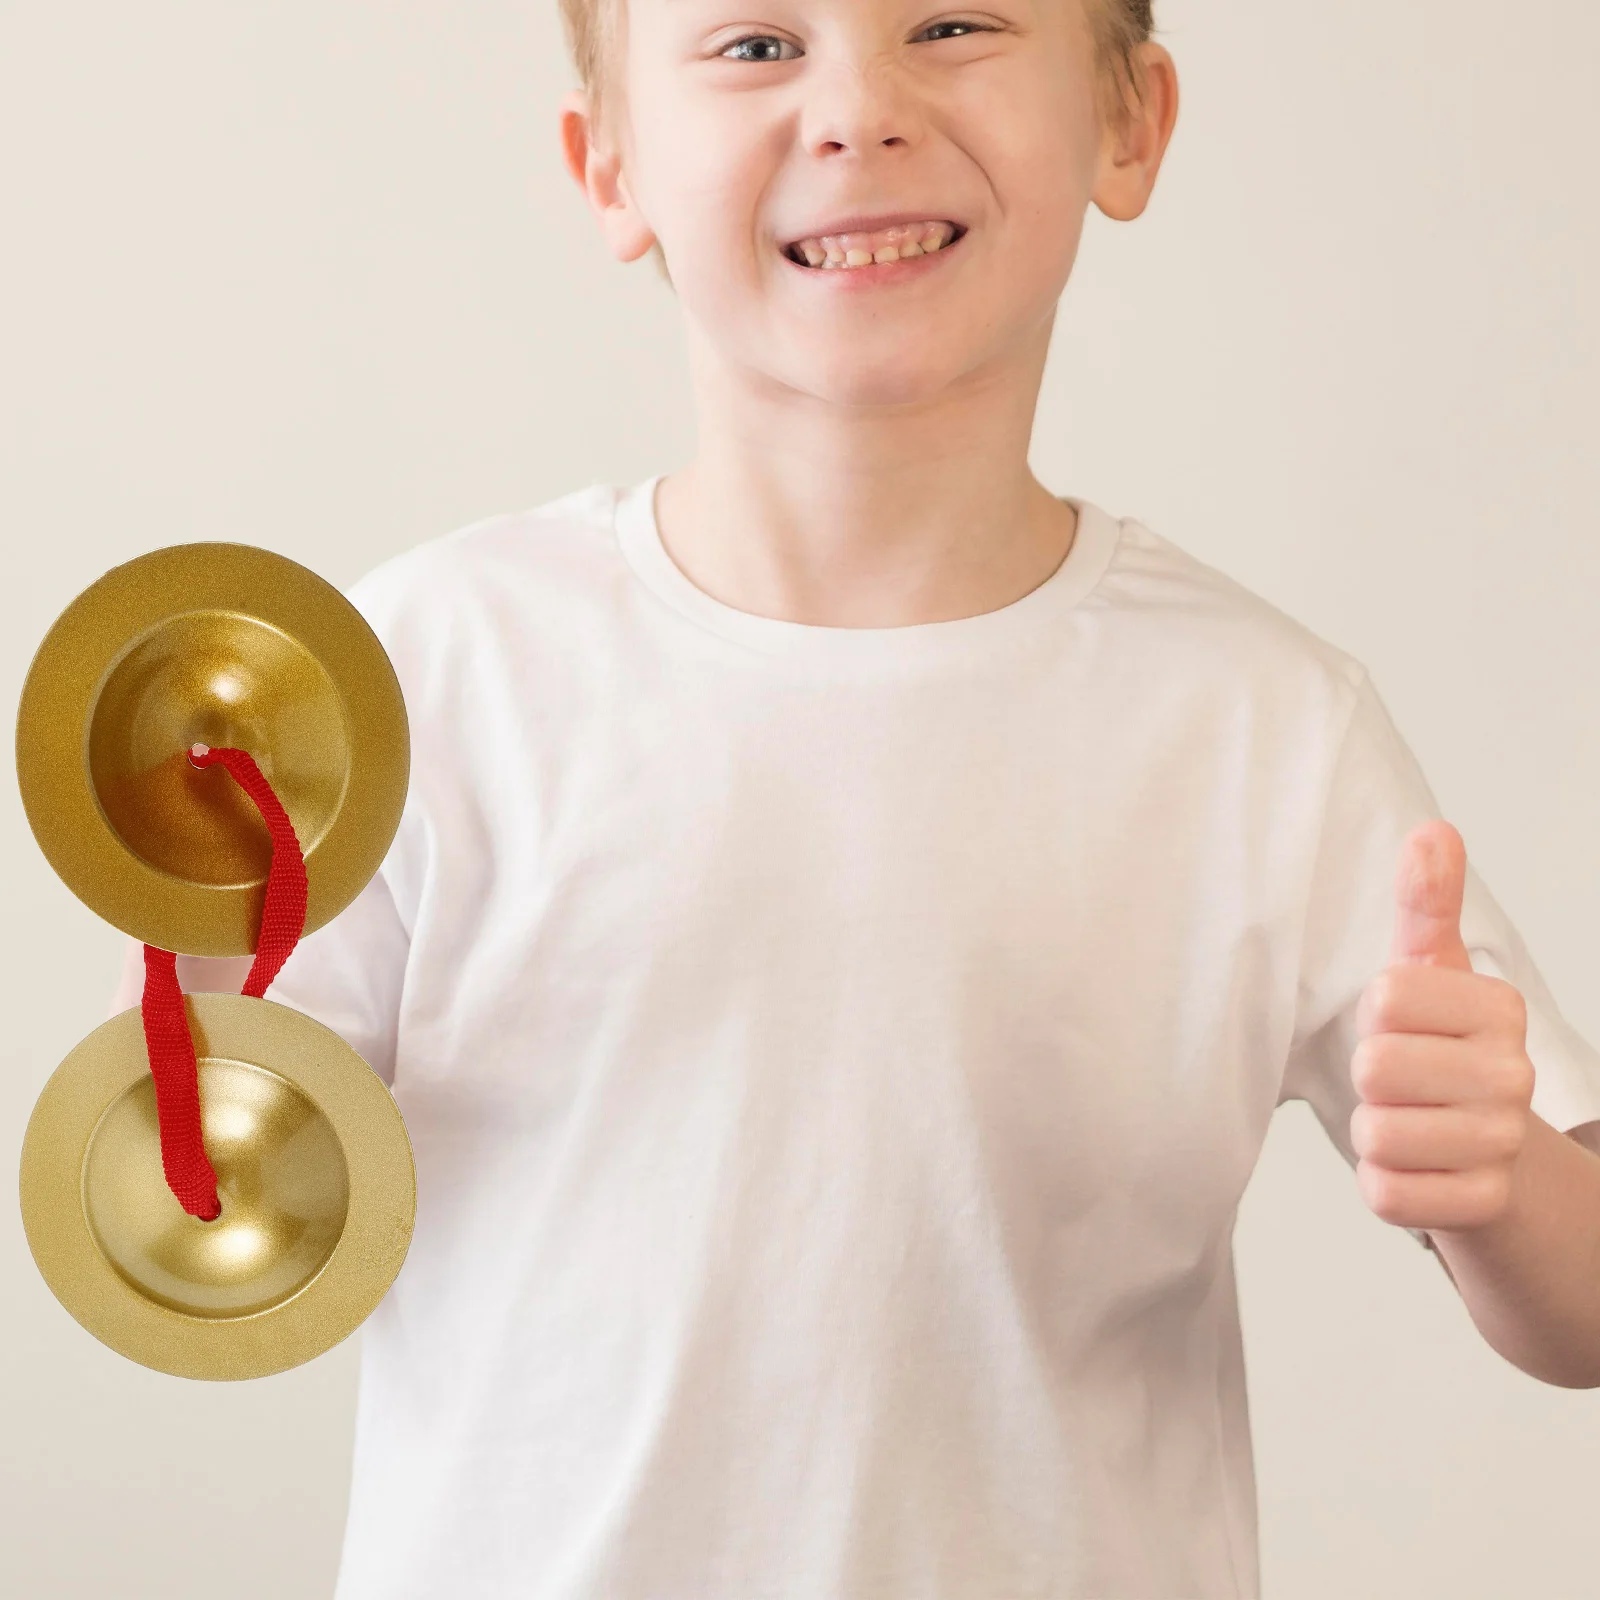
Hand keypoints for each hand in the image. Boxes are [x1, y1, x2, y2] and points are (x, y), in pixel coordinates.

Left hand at [1350, 820, 1535, 1236]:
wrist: (1492, 1160)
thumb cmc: (1443, 1053)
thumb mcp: (1432, 973)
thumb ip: (1428, 906)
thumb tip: (1432, 830)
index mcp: (1499, 1009)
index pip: (1384, 998)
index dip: (1375, 1018)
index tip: (1405, 1028)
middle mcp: (1514, 1076)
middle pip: (1375, 1066)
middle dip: (1370, 1079)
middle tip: (1405, 1084)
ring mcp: (1502, 1144)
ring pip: (1375, 1132)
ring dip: (1374, 1133)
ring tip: (1410, 1124)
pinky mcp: (1481, 1206)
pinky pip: (1385, 1193)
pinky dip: (1383, 1184)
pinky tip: (1416, 1171)